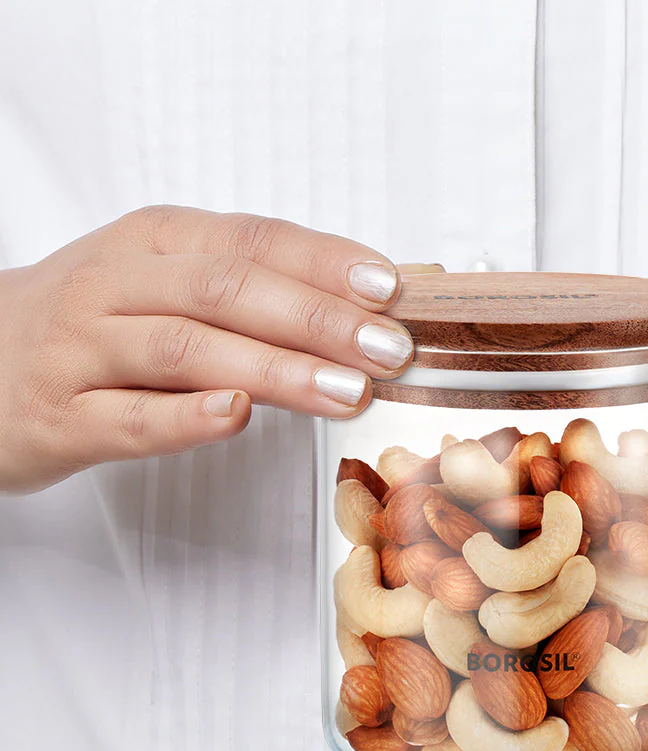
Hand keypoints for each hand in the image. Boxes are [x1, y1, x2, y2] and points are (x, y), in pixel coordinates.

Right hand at [0, 206, 421, 492]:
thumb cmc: (93, 323)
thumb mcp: (163, 279)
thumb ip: (249, 287)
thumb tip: (361, 306)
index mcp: (153, 241)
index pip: (253, 240)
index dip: (326, 264)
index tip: (391, 291)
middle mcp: (116, 283)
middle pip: (227, 290)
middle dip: (317, 319)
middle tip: (387, 349)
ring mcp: (83, 349)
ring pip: (186, 349)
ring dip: (275, 368)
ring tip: (345, 389)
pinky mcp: (62, 415)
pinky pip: (128, 416)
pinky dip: (186, 417)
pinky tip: (238, 415)